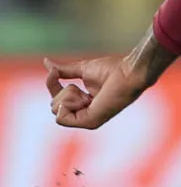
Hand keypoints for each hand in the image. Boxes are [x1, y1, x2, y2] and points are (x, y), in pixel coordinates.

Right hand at [45, 30, 175, 129]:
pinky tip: (84, 99)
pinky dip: (68, 104)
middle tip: (82, 88)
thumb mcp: (82, 69)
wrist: (128, 72)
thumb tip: (47, 63)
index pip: (57, 99)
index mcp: (84, 103)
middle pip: (54, 106)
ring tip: (88, 94)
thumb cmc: (112, 69)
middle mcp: (85, 114)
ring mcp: (87, 120)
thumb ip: (64, 71)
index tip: (54, 72)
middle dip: (63, 91)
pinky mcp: (90, 122)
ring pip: (56, 111)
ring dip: (68, 96)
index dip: (51, 84)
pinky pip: (61, 118)